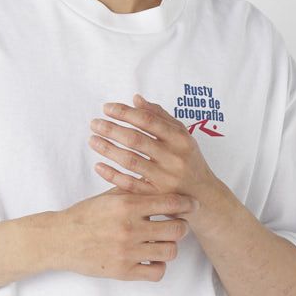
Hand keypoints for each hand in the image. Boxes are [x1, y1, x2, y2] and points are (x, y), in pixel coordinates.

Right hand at [53, 185, 199, 281]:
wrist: (60, 239)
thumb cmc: (85, 215)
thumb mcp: (109, 196)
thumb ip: (134, 188)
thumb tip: (158, 177)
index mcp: (127, 206)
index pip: (171, 203)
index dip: (187, 204)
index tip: (191, 205)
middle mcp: (129, 229)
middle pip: (177, 229)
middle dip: (181, 227)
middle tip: (176, 226)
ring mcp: (127, 252)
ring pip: (170, 251)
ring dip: (170, 246)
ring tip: (162, 242)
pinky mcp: (123, 271)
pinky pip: (157, 272)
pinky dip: (159, 266)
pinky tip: (151, 259)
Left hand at [89, 93, 221, 206]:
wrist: (203, 196)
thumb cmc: (189, 160)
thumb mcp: (182, 136)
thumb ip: (160, 117)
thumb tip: (136, 99)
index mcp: (180, 139)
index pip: (148, 121)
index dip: (125, 113)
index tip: (106, 108)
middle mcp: (174, 158)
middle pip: (136, 140)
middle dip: (112, 130)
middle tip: (94, 123)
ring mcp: (165, 178)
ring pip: (131, 161)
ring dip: (108, 149)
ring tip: (92, 140)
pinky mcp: (156, 196)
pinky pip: (130, 185)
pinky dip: (112, 175)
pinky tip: (98, 166)